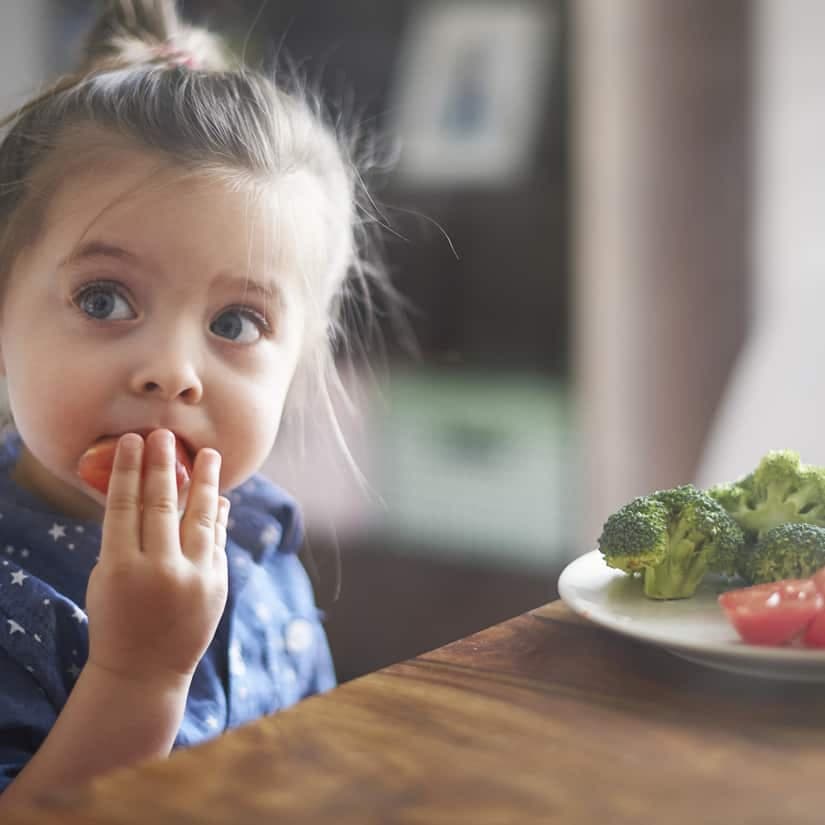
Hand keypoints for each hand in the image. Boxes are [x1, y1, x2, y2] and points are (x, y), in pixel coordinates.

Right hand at [84, 430, 229, 688]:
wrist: (144, 672)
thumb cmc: (116, 619)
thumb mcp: (107, 579)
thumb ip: (126, 539)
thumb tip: (150, 494)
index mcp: (120, 568)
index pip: (124, 506)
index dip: (130, 470)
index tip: (133, 441)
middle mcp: (159, 571)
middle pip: (162, 505)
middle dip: (164, 465)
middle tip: (165, 435)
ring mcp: (193, 578)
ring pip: (201, 518)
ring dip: (205, 482)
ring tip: (209, 454)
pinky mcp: (217, 585)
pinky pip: (217, 541)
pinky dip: (218, 517)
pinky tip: (219, 497)